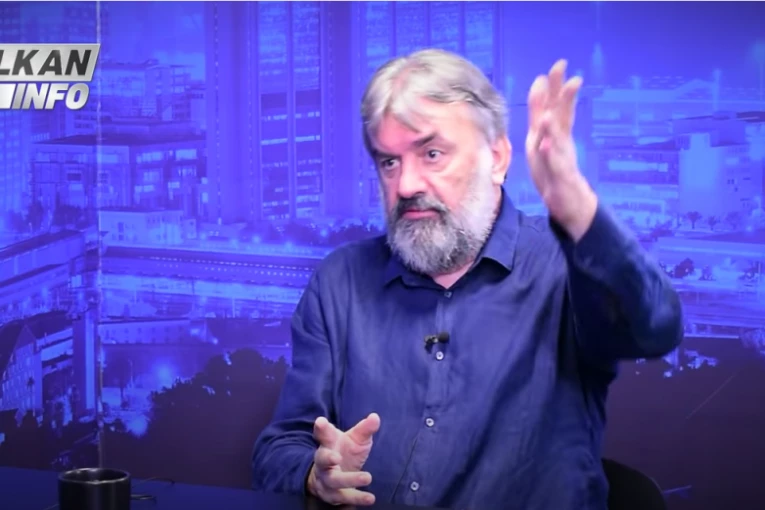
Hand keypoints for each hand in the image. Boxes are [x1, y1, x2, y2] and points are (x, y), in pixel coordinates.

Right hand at [307, 413, 380, 505]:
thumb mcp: (355, 439)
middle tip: (336, 457)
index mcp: (328, 444)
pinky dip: (356, 499)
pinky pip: (343, 498)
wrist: (329, 478)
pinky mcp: (333, 495)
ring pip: (333, 481)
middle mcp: (324, 463)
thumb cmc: (345, 452)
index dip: (321, 428)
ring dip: (349, 480)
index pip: (323, 434)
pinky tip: (370, 498)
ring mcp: (326, 480)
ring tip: (367, 477)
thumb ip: (364, 429)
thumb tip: (376, 417)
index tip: (321, 422)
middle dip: (327, 458)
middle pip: (322, 460)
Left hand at [526, 59, 597, 240]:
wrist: (568, 202)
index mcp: (553, 133)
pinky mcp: (562, 176)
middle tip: (563, 70)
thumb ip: (540, 118)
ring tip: (548, 112)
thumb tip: (540, 92)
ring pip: (558, 137)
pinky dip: (551, 154)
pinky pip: (556, 164)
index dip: (554, 88)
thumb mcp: (540, 142)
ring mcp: (562, 158)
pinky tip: (546, 145)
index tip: (555, 67)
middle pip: (561, 114)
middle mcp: (560, 141)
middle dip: (560, 93)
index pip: (554, 106)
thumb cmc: (553, 171)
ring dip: (553, 124)